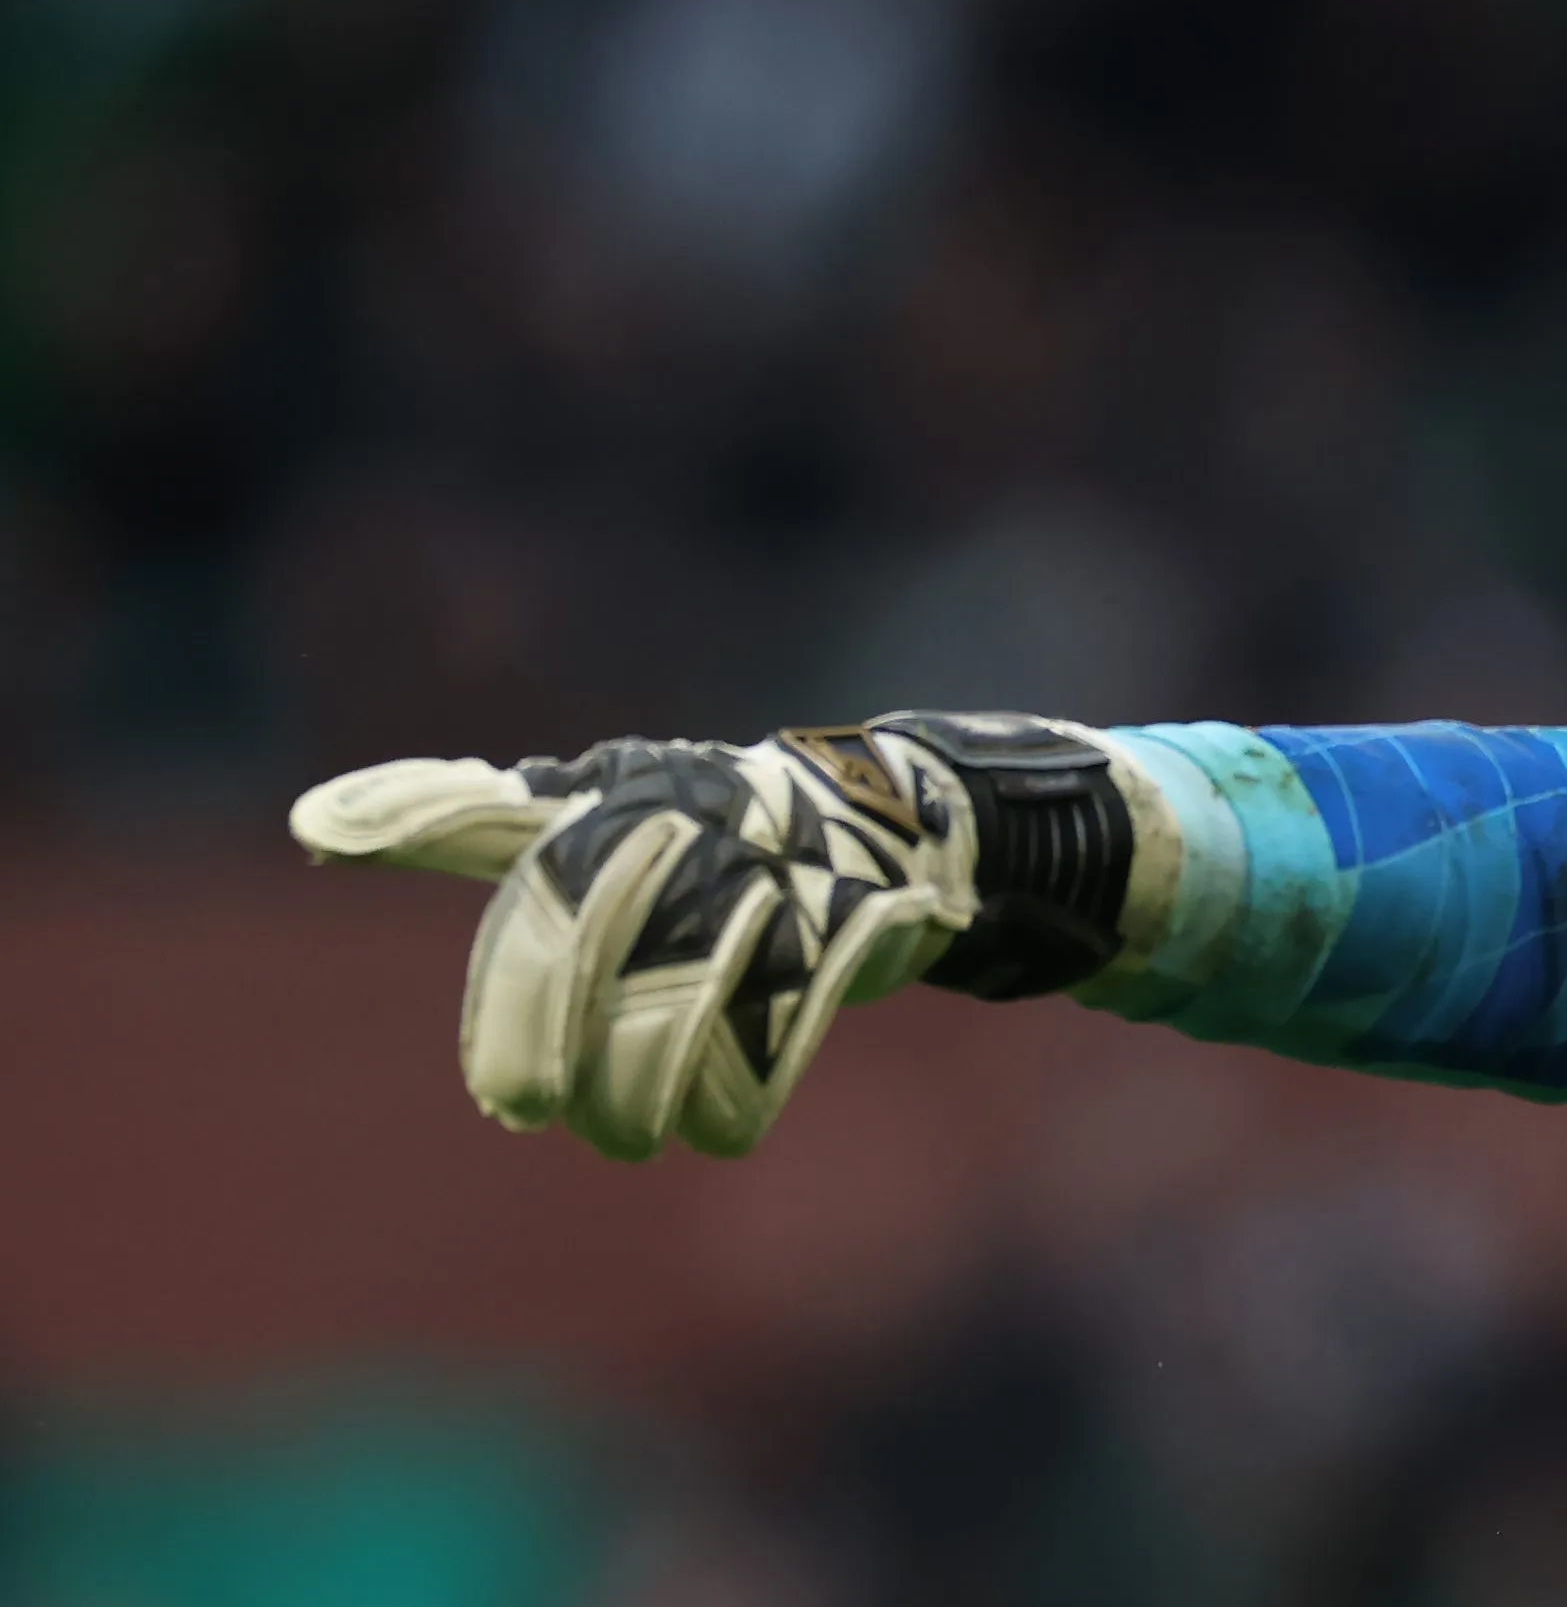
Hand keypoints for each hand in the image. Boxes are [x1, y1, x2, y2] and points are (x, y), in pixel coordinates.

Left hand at [291, 714, 1132, 1158]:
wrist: (889, 821)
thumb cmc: (701, 830)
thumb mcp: (596, 809)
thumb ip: (472, 818)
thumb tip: (316, 824)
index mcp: (615, 795)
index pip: (499, 808)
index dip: (413, 812)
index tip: (319, 833)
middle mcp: (688, 820)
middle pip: (585, 934)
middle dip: (541, 1032)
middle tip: (522, 1108)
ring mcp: (774, 873)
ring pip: (678, 1000)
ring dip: (639, 1093)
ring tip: (625, 1132)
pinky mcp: (850, 926)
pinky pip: (774, 1035)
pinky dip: (733, 1102)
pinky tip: (712, 1128)